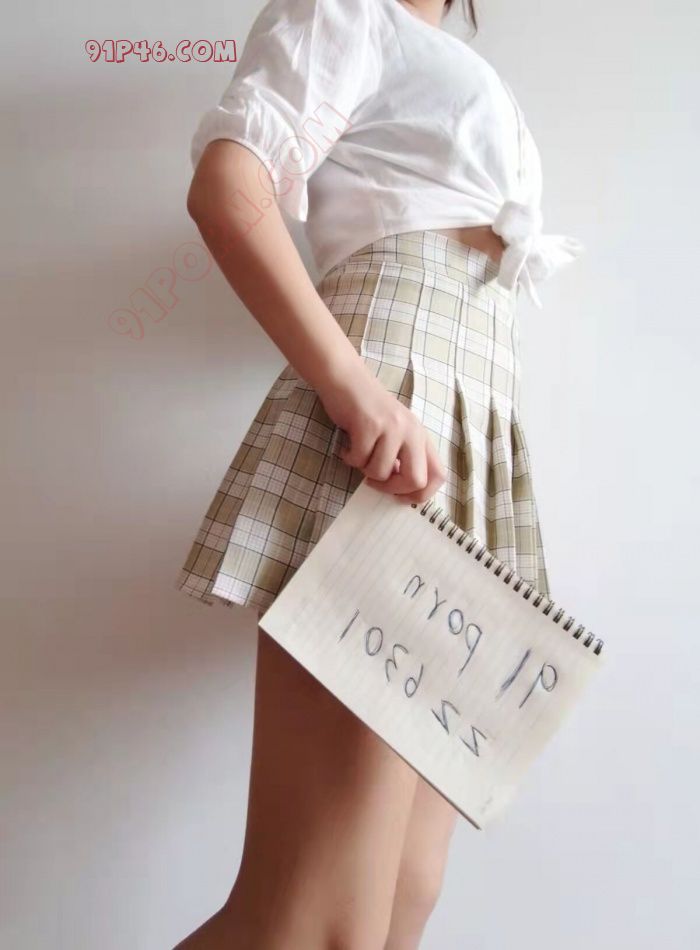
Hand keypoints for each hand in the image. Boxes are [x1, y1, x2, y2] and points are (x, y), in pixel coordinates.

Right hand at [317, 366, 446, 504]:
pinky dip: (349, 458)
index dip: (421, 495)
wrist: (346, 379)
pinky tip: (347, 446)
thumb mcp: (395, 432)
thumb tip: (401, 491)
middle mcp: (412, 431)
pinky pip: (359, 459)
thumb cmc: (368, 410)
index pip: (438, 475)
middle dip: (391, 489)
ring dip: (364, 469)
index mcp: (421, 436)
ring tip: (358, 454)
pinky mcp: (369, 425)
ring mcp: (392, 427)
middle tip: (375, 482)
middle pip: (415, 480)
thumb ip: (403, 456)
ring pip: (381, 472)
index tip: (399, 496)